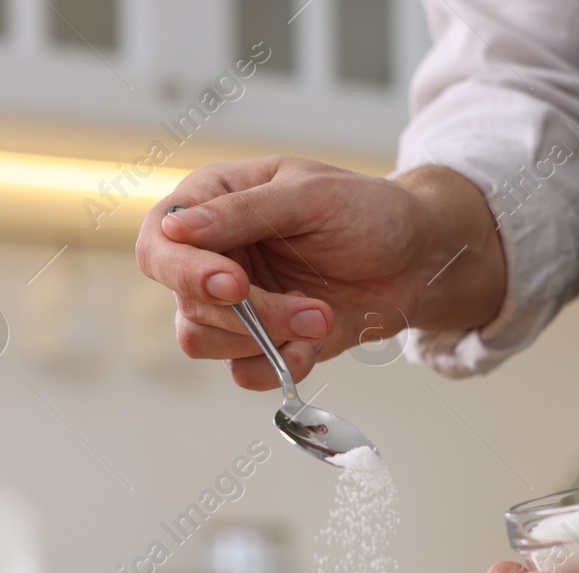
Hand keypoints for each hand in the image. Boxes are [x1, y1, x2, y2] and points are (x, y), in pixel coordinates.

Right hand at [136, 158, 504, 389]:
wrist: (419, 260)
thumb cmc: (368, 211)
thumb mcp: (311, 195)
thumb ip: (244, 212)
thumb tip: (176, 227)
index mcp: (212, 204)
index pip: (159, 244)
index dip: (185, 271)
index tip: (233, 284)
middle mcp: (213, 256)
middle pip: (187, 304)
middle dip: (250, 314)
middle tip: (310, 306)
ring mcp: (236, 304)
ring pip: (206, 342)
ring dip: (267, 339)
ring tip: (321, 316)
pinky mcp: (263, 342)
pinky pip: (245, 372)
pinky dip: (282, 363)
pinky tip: (318, 339)